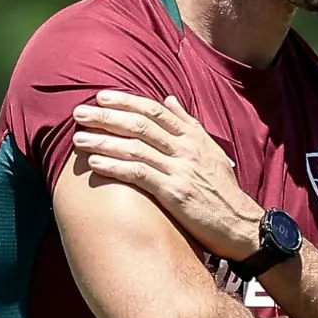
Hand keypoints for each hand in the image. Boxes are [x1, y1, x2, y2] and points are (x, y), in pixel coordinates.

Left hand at [72, 91, 263, 259]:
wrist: (239, 221)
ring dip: (104, 142)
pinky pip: (139, 175)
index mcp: (193, 137)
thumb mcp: (210, 150)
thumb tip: (169, 99)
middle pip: (141, 125)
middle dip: (107, 117)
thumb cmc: (221, 187)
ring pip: (136, 148)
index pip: (156, 111)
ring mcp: (180, 170)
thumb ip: (188, 124)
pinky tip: (94, 164)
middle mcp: (186, 149)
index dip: (127, 101)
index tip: (103, 96)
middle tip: (80, 113)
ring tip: (78, 138)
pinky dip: (115, 167)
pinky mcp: (174, 192)